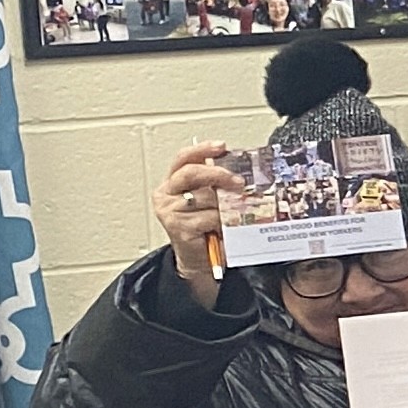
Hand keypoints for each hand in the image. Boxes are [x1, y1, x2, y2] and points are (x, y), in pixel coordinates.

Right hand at [151, 141, 243, 298]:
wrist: (199, 260)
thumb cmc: (206, 228)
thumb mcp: (210, 200)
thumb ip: (216, 184)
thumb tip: (241, 170)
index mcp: (172, 183)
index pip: (183, 159)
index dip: (201, 150)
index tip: (221, 147)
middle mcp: (166, 194)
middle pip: (191, 173)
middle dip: (218, 173)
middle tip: (239, 181)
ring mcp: (169, 211)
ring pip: (205, 197)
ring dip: (226, 204)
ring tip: (235, 212)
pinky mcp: (178, 227)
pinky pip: (209, 216)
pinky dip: (223, 220)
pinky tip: (225, 226)